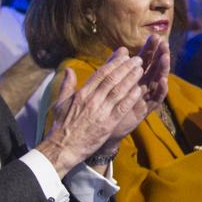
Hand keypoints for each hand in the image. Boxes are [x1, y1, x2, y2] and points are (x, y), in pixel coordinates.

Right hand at [39, 48, 145, 176]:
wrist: (62, 148)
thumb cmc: (61, 126)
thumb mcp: (60, 103)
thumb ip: (66, 85)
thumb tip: (68, 69)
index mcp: (82, 93)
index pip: (100, 73)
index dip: (114, 62)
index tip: (123, 53)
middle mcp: (92, 100)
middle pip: (112, 79)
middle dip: (126, 67)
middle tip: (137, 59)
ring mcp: (100, 111)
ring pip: (118, 91)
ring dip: (131, 79)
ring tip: (141, 69)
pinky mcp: (107, 124)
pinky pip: (122, 108)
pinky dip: (131, 98)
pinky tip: (139, 90)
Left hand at [106, 34, 172, 144]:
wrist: (103, 127)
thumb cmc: (106, 104)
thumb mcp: (109, 81)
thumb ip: (114, 65)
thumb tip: (122, 48)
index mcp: (134, 77)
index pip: (144, 59)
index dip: (149, 48)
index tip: (154, 36)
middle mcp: (142, 85)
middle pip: (154, 67)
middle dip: (159, 54)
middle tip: (163, 43)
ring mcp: (145, 97)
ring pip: (157, 80)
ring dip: (162, 69)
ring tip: (165, 57)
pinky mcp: (145, 109)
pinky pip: (156, 99)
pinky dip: (161, 90)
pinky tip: (163, 81)